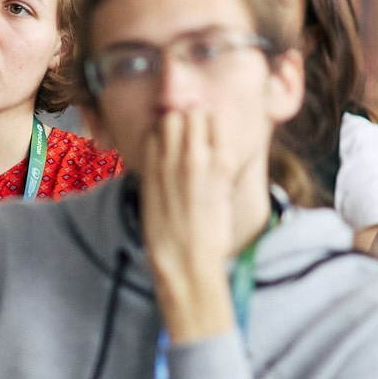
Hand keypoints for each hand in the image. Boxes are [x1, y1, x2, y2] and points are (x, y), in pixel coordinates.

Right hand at [139, 108, 236, 341]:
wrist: (185, 263)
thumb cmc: (168, 241)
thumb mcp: (150, 203)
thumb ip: (158, 177)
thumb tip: (168, 164)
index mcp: (150, 168)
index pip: (156, 127)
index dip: (169, 131)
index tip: (180, 141)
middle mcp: (168, 160)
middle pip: (176, 115)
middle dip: (188, 121)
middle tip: (200, 138)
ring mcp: (194, 162)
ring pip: (197, 116)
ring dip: (206, 125)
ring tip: (214, 143)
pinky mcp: (219, 170)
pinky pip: (221, 133)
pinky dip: (224, 134)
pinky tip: (228, 150)